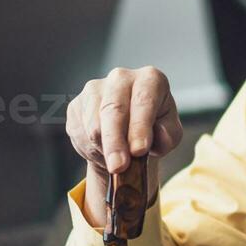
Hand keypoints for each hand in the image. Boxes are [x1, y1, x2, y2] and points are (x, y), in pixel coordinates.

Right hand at [66, 66, 181, 225]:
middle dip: (115, 142)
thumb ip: (168, 136)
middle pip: (113, 111)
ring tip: (119, 160)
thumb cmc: (155, 128)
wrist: (129, 129)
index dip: (139, 128)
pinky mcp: (76, 105)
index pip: (143, 102)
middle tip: (118, 167)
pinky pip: (80, 133)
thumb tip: (158, 136)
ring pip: (93, 126)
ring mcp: (94, 89)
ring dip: (105, 150)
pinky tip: (104, 150)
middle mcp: (121, 78)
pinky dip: (92, 149)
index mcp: (150, 79)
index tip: (139, 151)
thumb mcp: (170, 133)